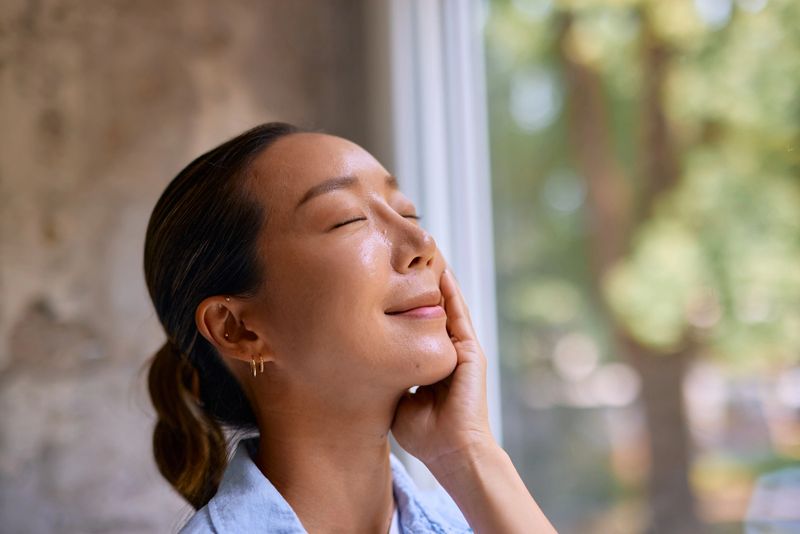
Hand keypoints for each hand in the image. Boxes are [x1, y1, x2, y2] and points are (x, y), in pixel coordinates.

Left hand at [390, 266, 495, 469]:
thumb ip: (387, 375)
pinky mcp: (470, 351)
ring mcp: (460, 350)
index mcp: (429, 363)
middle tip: (401, 259)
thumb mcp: (396, 397)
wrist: (451, 451)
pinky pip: (459, 315)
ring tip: (423, 255)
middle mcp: (445, 352)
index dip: (401, 304)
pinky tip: (441, 272)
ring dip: (436, 282)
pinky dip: (452, 292)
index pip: (414, 324)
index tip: (383, 283)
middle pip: (430, 310)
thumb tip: (363, 359)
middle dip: (417, 286)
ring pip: (447, 306)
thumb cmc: (423, 433)